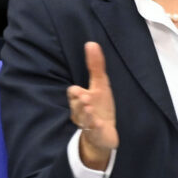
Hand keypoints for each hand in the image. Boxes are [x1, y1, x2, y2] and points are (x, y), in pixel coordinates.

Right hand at [68, 42, 117, 169]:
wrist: (104, 133)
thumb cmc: (100, 106)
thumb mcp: (100, 85)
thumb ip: (95, 66)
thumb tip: (91, 43)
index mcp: (81, 99)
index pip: (73, 93)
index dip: (76, 92)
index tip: (79, 90)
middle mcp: (81, 112)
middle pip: (76, 106)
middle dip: (80, 102)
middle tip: (85, 97)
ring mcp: (89, 124)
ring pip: (84, 119)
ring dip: (86, 114)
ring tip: (89, 108)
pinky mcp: (97, 134)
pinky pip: (95, 132)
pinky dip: (96, 127)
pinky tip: (99, 124)